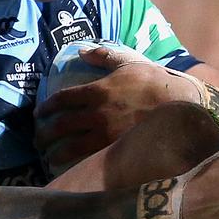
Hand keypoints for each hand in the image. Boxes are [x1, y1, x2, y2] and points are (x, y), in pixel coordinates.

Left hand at [35, 46, 195, 168]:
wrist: (181, 105)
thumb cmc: (154, 82)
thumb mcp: (128, 62)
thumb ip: (103, 56)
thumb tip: (81, 51)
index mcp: (97, 91)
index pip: (62, 100)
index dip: (46, 107)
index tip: (39, 114)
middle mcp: (98, 115)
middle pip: (62, 126)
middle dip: (45, 134)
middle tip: (38, 139)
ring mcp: (107, 135)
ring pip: (72, 147)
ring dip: (55, 153)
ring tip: (48, 157)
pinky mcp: (118, 151)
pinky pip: (91, 160)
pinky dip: (77, 165)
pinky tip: (72, 168)